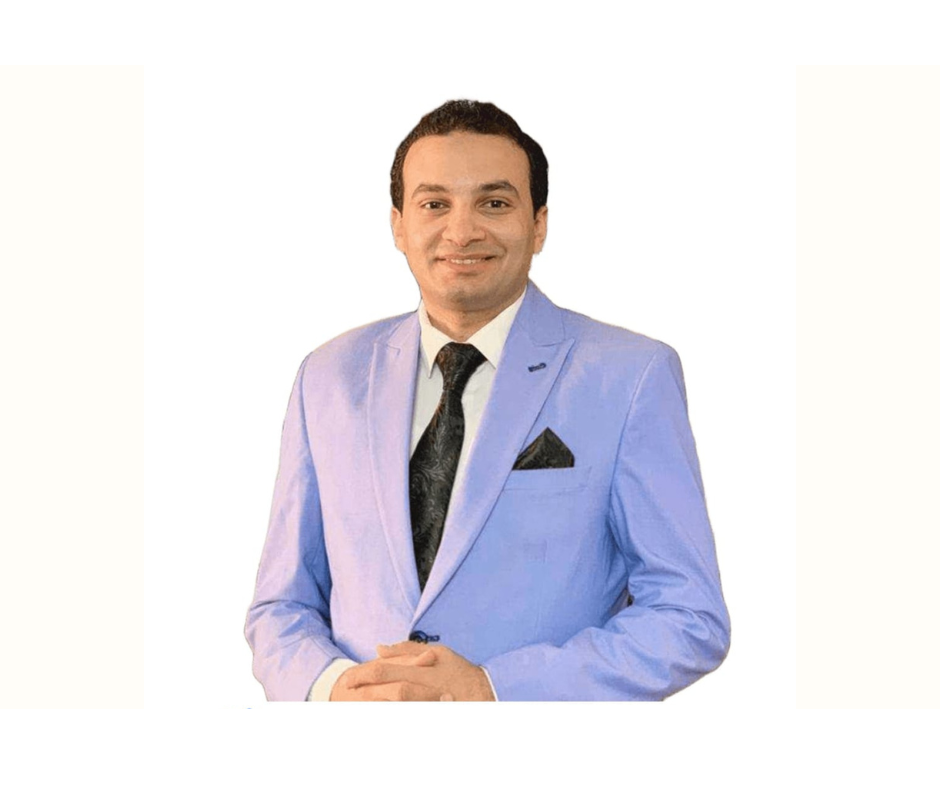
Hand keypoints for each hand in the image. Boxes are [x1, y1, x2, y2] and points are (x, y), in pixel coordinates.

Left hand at [336, 641, 494, 700]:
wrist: (483, 696)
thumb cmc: (457, 671)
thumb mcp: (437, 652)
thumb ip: (407, 650)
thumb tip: (379, 648)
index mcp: (418, 669)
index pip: (382, 670)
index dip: (361, 674)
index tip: (347, 678)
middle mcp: (417, 687)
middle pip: (380, 690)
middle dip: (360, 690)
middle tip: (344, 692)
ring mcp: (420, 703)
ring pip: (387, 706)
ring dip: (369, 705)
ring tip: (354, 705)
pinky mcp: (423, 714)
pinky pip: (400, 716)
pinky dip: (385, 715)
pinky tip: (374, 714)